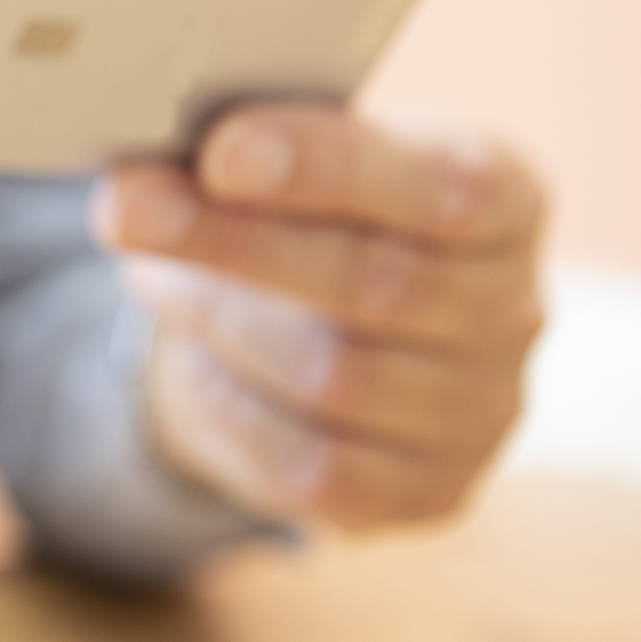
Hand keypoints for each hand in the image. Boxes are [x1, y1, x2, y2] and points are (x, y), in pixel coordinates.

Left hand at [90, 106, 546, 528]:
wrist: (338, 343)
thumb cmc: (320, 226)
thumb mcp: (311, 169)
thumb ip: (263, 159)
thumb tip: (147, 173)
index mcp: (507, 200)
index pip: (442, 183)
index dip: (330, 166)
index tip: (223, 150)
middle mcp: (513, 310)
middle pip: (373, 283)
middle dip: (233, 241)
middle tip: (127, 207)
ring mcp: (481, 412)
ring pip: (334, 377)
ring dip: (220, 323)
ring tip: (154, 276)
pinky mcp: (429, 492)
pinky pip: (312, 465)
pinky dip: (235, 408)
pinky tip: (196, 362)